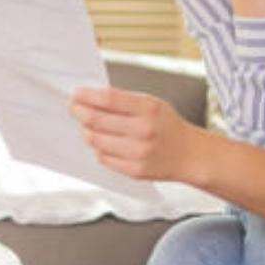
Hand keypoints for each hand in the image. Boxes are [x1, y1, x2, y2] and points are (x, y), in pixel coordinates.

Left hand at [70, 87, 195, 181]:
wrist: (189, 154)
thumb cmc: (167, 126)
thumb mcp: (153, 104)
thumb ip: (125, 101)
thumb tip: (91, 98)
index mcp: (149, 108)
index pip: (109, 99)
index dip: (88, 96)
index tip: (77, 94)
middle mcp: (144, 130)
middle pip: (97, 120)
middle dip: (80, 112)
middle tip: (75, 108)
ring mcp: (138, 152)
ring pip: (96, 140)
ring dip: (87, 131)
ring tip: (89, 126)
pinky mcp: (134, 170)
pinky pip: (103, 157)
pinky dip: (99, 148)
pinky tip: (104, 142)